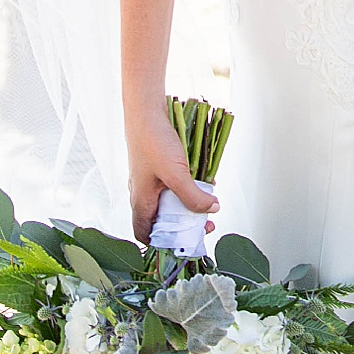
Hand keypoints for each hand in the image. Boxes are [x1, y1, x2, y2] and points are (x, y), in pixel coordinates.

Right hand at [126, 111, 217, 246]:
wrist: (146, 110)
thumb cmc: (153, 142)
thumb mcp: (176, 175)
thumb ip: (193, 197)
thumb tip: (211, 210)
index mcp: (141, 201)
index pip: (145, 233)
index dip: (161, 243)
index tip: (184, 242)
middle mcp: (143, 193)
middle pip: (161, 219)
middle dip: (183, 224)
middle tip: (203, 223)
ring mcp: (149, 179)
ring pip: (169, 201)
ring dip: (187, 204)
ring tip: (206, 202)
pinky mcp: (157, 167)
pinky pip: (172, 184)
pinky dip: (187, 187)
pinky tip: (202, 181)